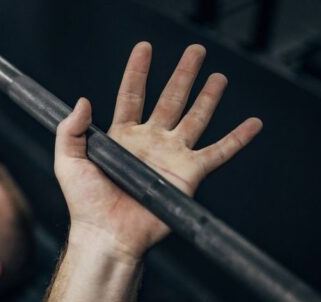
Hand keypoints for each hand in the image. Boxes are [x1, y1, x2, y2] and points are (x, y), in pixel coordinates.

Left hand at [54, 42, 262, 258]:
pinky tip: (252, 124)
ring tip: (218, 77)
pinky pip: (218, 152)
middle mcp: (149, 142)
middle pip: (170, 99)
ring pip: (195, 119)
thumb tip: (81, 101)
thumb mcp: (68, 160)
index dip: (137, 71)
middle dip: (183, 74)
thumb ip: (71, 129)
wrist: (107, 233)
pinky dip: (237, 139)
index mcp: (122, 136)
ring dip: (208, 97)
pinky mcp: (188, 175)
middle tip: (195, 51)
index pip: (131, 95)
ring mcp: (171, 157)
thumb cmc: (85, 203)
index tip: (145, 49)